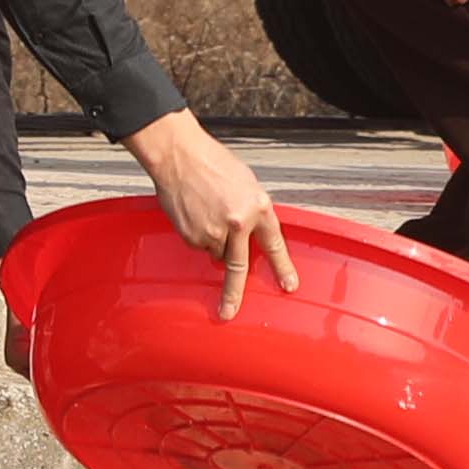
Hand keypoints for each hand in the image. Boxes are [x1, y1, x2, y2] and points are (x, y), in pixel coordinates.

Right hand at [137, 109, 296, 320]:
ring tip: (206, 213)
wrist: (179, 156)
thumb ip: (252, 212)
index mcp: (258, 207)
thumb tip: (250, 235)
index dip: (282, 267)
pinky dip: (197, 234)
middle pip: (237, 266)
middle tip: (228, 312)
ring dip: (214, 241)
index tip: (289, 286)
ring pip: (215, 251)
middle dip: (233, 292)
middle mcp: (237, 223)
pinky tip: (194, 213)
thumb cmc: (213, 164)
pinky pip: (198, 244)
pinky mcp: (191, 234)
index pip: (274, 245)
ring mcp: (212, 231)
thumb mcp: (245, 185)